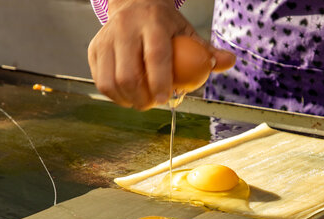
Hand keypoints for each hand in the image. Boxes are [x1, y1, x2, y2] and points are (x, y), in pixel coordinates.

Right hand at [88, 0, 234, 110]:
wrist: (134, 4)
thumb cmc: (164, 25)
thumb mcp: (187, 31)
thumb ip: (207, 50)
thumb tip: (229, 62)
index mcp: (152, 23)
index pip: (155, 55)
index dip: (159, 81)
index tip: (164, 99)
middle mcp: (125, 28)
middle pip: (128, 74)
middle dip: (141, 98)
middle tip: (152, 104)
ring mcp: (105, 39)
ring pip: (109, 81)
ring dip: (126, 100)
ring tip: (140, 101)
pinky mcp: (94, 49)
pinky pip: (100, 81)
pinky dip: (114, 95)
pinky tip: (127, 96)